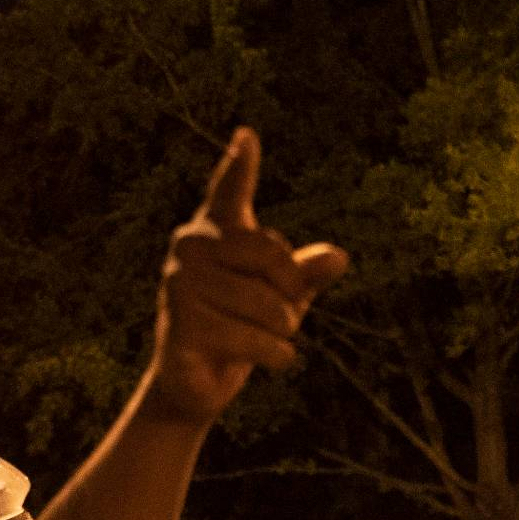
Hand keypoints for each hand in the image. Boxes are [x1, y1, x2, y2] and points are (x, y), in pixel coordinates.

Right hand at [144, 129, 349, 428]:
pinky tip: (270, 359)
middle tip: (286, 318)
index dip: (239, 165)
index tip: (248, 135)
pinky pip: (252, 338)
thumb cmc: (240, 328)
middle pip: (273, 254)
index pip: (229, 190)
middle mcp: (190, 247)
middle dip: (292, 294)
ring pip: (267, 305)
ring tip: (269, 340)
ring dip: (284, 332)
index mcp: (214, 231)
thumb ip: (307, 273)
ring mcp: (179, 284)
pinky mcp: (180, 325)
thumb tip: (339, 257)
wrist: (195, 384)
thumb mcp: (282, 297)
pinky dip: (275, 355)